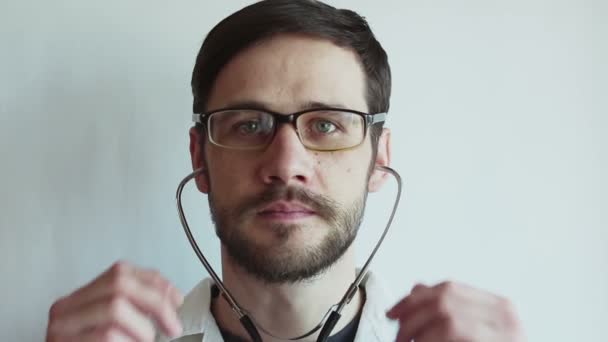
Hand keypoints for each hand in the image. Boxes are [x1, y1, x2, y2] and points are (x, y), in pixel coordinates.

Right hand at [46, 261, 182, 341]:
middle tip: (172, 326)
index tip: (176, 298)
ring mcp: (61, 329)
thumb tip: (171, 299)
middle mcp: (65, 309)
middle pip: (120, 283)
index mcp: (79, 299)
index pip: (121, 272)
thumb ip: (134, 310)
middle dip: (156, 302)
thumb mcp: (117, 329)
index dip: (154, 282)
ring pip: (115, 307)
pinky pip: (107, 335)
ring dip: (142, 329)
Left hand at [386, 281, 525, 341]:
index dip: (415, 298)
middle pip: (445, 299)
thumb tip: (417, 288)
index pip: (449, 288)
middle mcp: (505, 315)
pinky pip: (452, 332)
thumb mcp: (468, 333)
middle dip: (412, 314)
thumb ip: (447, 311)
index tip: (393, 313)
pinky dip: (430, 341)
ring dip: (418, 330)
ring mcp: (505, 332)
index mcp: (499, 307)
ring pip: (446, 316)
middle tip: (398, 336)